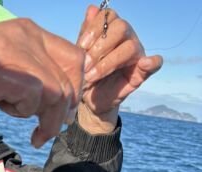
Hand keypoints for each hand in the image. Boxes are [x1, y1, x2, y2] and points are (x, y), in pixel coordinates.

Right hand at [0, 19, 85, 147]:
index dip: (75, 89)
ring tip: (32, 131)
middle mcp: (26, 35)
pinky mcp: (2, 69)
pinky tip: (6, 112)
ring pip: (55, 90)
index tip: (63, 113)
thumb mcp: (2, 68)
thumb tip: (55, 103)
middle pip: (70, 77)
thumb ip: (29, 76)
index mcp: (28, 32)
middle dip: (63, 112)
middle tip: (47, 131)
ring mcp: (14, 50)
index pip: (74, 57)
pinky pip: (33, 96)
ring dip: (47, 119)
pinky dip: (25, 113)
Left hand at [77, 5, 162, 131]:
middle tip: (85, 65)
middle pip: (121, 27)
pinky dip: (152, 62)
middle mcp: (126, 37)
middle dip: (100, 46)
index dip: (94, 29)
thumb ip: (86, 33)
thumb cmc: (86, 74)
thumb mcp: (81, 55)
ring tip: (92, 77)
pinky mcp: (141, 73)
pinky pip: (154, 64)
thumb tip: (92, 9)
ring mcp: (136, 54)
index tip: (81, 47)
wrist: (90, 99)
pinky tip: (144, 63)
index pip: (108, 16)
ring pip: (129, 47)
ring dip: (108, 62)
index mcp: (110, 29)